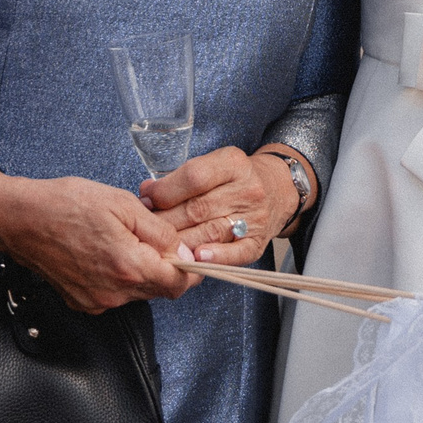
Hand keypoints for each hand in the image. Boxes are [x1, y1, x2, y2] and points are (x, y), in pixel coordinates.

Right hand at [0, 173, 195, 312]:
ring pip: (137, 293)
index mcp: (128, 267)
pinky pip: (115, 294)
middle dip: (167, 268)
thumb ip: (160, 232)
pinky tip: (108, 252)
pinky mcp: (82, 302)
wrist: (20, 219)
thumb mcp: (124, 205)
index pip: (178, 284)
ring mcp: (96, 301)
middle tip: (159, 240)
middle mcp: (113, 292)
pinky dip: (120, 277)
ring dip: (143, 272)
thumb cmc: (67, 204)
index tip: (192, 255)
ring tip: (128, 240)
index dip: (191, 271)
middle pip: (159, 290)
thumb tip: (184, 252)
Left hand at [138, 146, 295, 267]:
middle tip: (145, 227)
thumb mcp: (214, 165)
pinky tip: (197, 258)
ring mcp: (254, 218)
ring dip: (180, 241)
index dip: (165, 191)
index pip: (194, 177)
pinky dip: (215, 257)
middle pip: (198, 208)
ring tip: (160, 245)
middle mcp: (247, 190)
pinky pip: (236, 253)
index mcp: (233, 164)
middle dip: (165, 219)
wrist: (277, 190)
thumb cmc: (235, 178)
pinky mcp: (258, 243)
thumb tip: (147, 193)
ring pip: (210, 232)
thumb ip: (180, 178)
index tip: (147, 199)